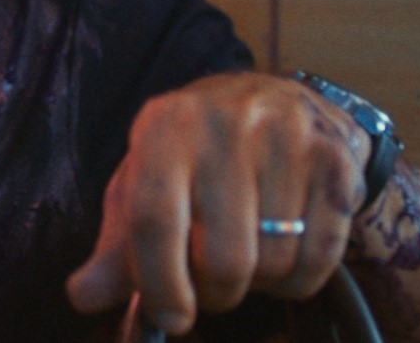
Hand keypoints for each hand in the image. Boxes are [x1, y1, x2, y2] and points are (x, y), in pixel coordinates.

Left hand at [65, 71, 367, 334]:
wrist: (276, 101)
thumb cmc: (194, 155)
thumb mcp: (143, 185)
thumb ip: (115, 247)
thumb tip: (83, 297)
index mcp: (165, 127)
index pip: (156, 218)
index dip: (160, 281)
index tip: (170, 318)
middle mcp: (226, 124)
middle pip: (223, 256)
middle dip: (215, 293)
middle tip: (209, 286)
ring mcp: (287, 139)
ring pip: (274, 264)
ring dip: (258, 285)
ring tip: (245, 255)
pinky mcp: (336, 162)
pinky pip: (320, 260)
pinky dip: (297, 280)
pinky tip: (282, 251)